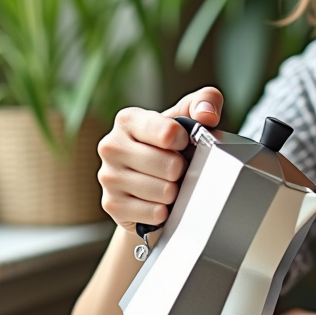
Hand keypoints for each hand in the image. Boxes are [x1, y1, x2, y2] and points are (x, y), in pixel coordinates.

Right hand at [96, 87, 223, 232]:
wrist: (152, 182)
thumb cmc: (171, 146)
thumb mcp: (189, 116)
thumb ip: (205, 101)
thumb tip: (207, 116)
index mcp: (128, 120)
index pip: (168, 132)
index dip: (184, 141)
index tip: (183, 142)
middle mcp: (111, 146)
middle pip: (169, 166)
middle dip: (182, 169)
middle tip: (177, 167)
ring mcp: (108, 177)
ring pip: (163, 191)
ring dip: (175, 191)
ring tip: (169, 184)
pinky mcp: (112, 205)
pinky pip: (155, 213)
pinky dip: (165, 211)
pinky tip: (160, 202)